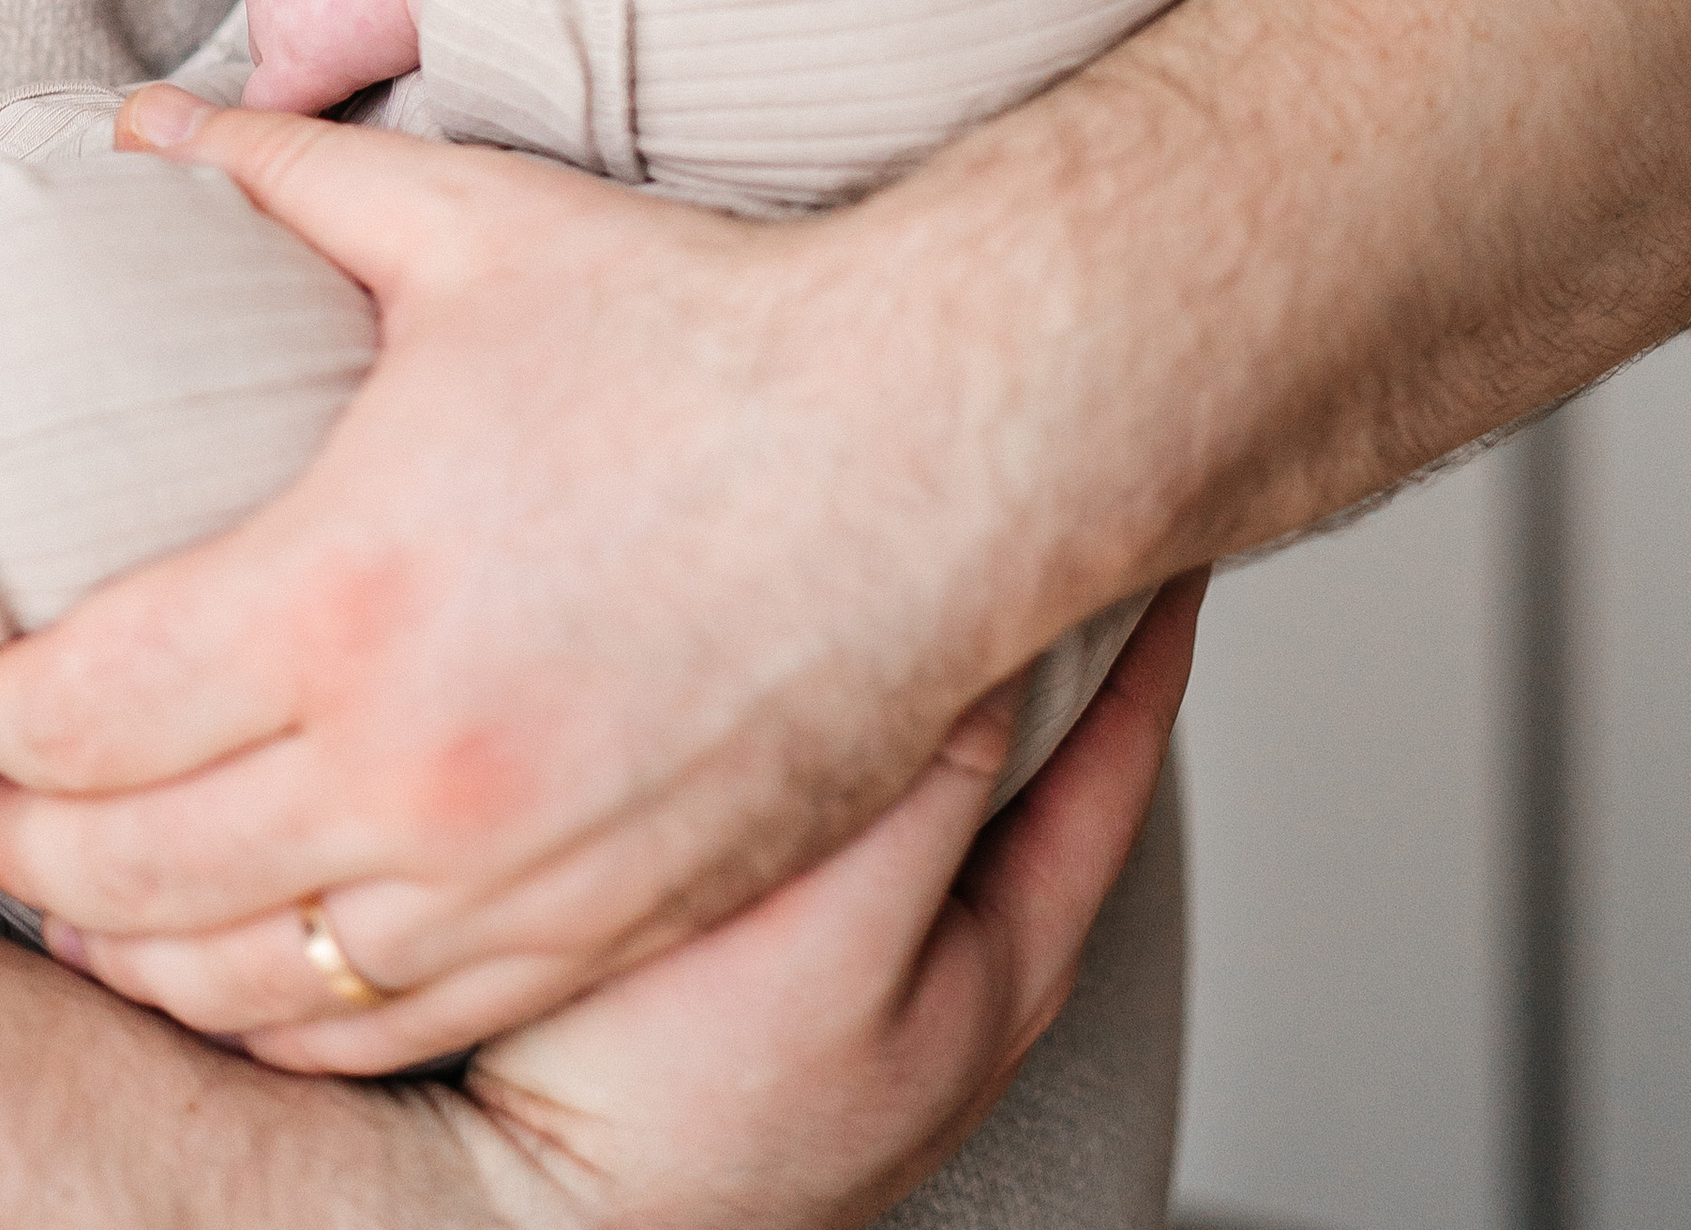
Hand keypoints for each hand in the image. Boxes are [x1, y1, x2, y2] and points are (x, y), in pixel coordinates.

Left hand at [0, 102, 1093, 1062]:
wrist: (935, 445)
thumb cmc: (708, 329)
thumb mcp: (474, 224)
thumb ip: (283, 176)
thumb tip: (146, 126)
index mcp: (338, 592)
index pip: (76, 713)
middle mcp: (405, 766)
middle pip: (123, 869)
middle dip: (20, 843)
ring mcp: (509, 871)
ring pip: (243, 981)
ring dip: (129, 952)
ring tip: (76, 905)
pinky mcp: (603, 922)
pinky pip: (391, 1025)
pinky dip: (288, 1023)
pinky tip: (247, 982)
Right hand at [444, 584, 1201, 1228]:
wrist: (528, 1227)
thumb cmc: (683, 1112)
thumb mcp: (836, 934)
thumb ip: (927, 788)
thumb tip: (996, 649)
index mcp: (1005, 962)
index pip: (1117, 756)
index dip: (1147, 635)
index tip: (1162, 533)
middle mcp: (956, 982)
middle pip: (1048, 773)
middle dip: (1056, 650)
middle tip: (1053, 530)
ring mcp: (871, 993)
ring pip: (947, 798)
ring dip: (956, 694)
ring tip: (941, 586)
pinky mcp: (779, 990)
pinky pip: (858, 827)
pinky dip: (867, 747)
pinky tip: (815, 711)